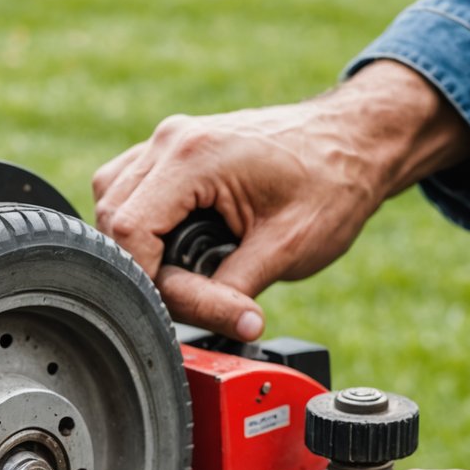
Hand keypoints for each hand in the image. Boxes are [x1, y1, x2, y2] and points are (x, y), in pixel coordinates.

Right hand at [93, 61, 469, 339]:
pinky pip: (131, 197)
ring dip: (143, 252)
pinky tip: (181, 249)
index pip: (129, 233)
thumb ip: (233, 291)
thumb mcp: (287, 248)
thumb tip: (208, 329)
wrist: (356, 140)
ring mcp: (166, 143)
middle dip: (148, 273)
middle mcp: (169, 141)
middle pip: (113, 224)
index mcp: (193, 157)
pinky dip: (146, 231)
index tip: (184, 308)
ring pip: (114, 210)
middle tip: (201, 296)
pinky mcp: (171, 155)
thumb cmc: (332, 182)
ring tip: (194, 273)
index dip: (147, 284)